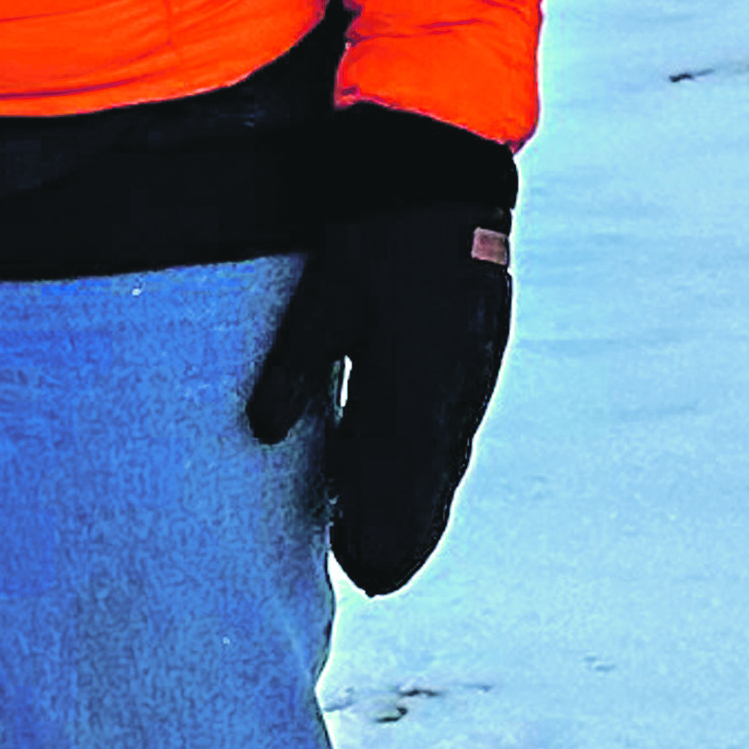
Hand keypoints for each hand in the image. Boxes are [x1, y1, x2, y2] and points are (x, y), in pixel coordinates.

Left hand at [243, 114, 518, 600]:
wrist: (439, 171)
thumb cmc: (372, 233)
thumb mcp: (322, 299)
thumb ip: (295, 370)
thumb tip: (267, 434)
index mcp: (412, 380)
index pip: (399, 485)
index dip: (381, 535)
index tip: (360, 574)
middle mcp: (452, 385)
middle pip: (431, 484)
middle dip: (403, 535)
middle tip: (373, 578)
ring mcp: (474, 367)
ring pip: (448, 457)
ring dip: (421, 500)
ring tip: (389, 539)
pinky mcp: (481, 347)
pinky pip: (459, 422)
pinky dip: (436, 459)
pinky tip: (421, 472)